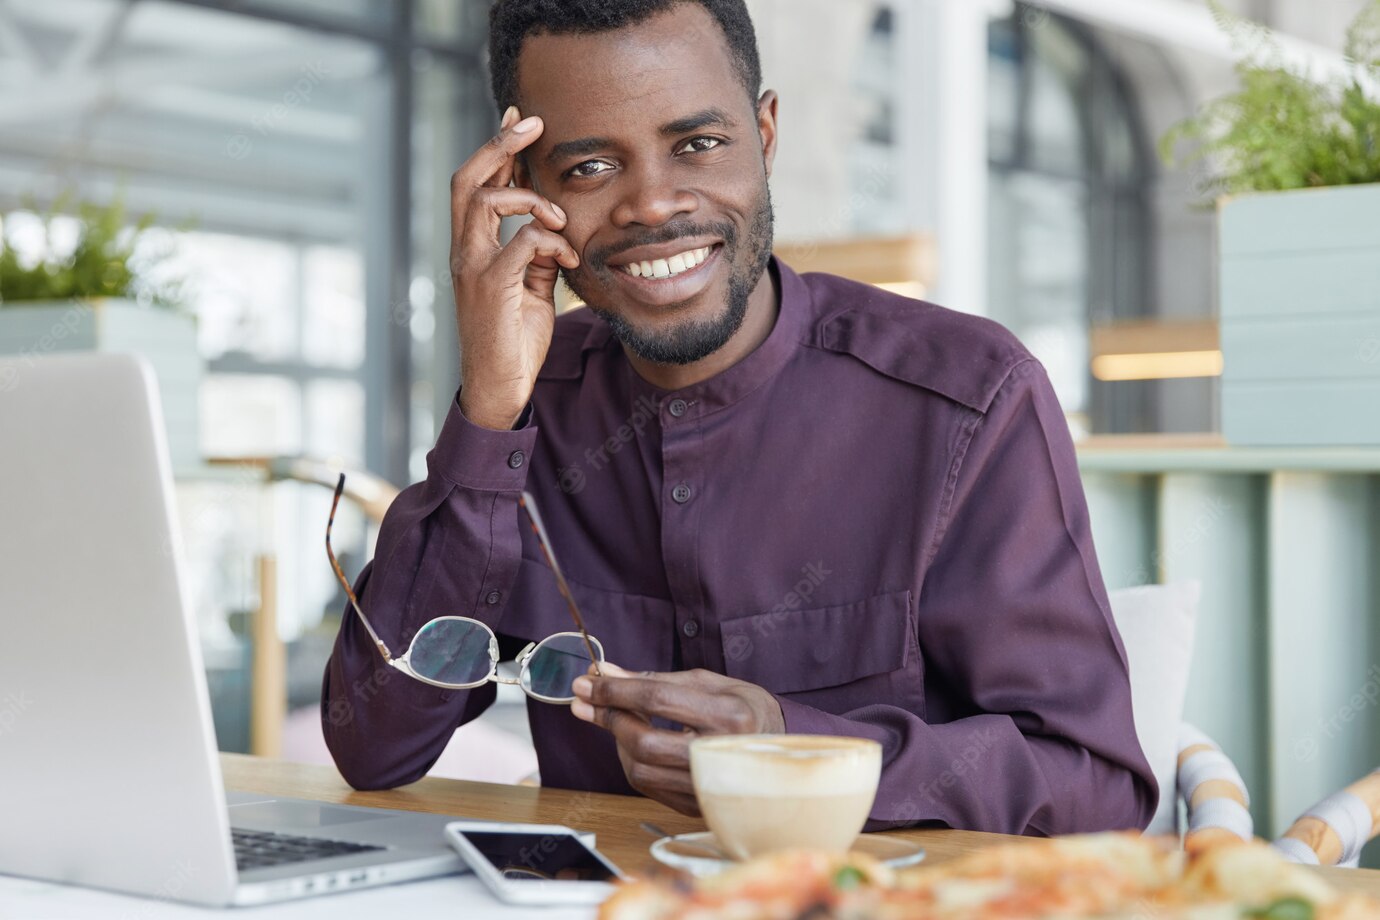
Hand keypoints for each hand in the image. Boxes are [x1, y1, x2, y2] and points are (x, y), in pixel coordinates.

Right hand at [451, 106, 579, 430]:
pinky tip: (570, 260)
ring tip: (559, 214)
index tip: (519, 120)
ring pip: (484, 200)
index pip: (476, 185)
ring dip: (528, 196)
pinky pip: (521, 243)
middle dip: (498, 143)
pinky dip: (550, 241)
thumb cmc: (514, 342)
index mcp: (472, 249)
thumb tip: (553, 232)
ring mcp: (472, 268)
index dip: (496, 149)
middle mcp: (464, 252)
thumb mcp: (530, 290)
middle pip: (467, 179)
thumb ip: (536, 258)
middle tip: (531, 123)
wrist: (499, 389)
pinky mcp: (491, 288)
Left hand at [571, 663, 785, 815]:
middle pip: (644, 741)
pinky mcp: (698, 806)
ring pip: (639, 770)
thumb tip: (606, 672)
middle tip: (589, 701)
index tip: (585, 682)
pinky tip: (633, 741)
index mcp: (729, 715)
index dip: (615, 690)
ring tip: (616, 718)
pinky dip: (631, 761)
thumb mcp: (707, 682)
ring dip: (616, 740)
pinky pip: (647, 787)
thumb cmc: (744, 707)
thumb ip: (655, 679)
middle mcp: (720, 754)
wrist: (779, 747)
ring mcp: (709, 786)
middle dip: (609, 718)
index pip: (658, 698)